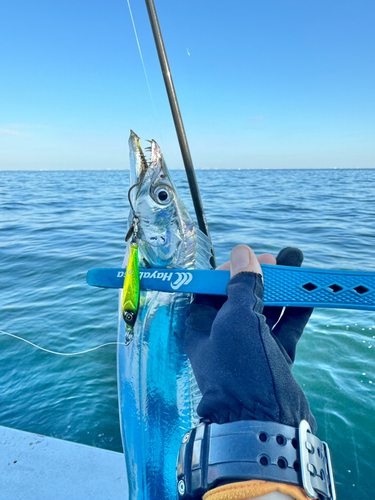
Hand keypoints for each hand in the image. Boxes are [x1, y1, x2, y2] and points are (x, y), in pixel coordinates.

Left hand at [185, 245, 316, 430]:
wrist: (264, 422)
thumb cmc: (240, 368)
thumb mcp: (237, 319)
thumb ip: (241, 285)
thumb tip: (242, 253)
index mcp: (203, 327)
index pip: (212, 290)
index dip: (229, 271)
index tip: (248, 258)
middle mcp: (224, 336)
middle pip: (242, 298)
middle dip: (261, 276)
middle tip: (280, 259)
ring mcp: (249, 348)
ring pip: (266, 311)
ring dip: (281, 290)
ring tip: (298, 267)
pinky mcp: (272, 358)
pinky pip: (283, 329)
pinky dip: (294, 312)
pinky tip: (306, 295)